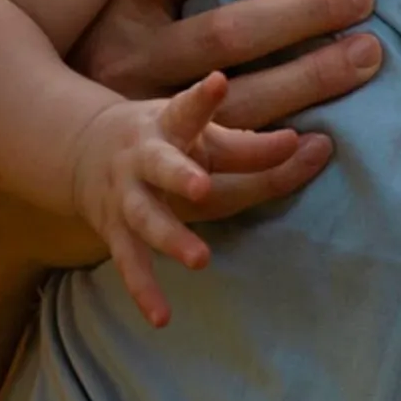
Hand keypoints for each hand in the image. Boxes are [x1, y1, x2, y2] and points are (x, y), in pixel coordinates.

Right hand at [70, 0, 383, 205]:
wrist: (75, 138)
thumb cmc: (137, 44)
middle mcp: (132, 53)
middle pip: (228, 30)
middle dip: (304, 12)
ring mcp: (148, 114)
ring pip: (240, 101)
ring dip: (310, 80)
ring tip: (366, 57)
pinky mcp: (170, 163)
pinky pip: (235, 163)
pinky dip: (284, 156)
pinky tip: (328, 141)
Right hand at [72, 73, 294, 327]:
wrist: (82, 152)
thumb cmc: (166, 138)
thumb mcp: (197, 128)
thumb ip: (250, 143)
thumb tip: (318, 148)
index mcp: (167, 124)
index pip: (189, 111)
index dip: (205, 100)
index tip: (218, 82)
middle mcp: (143, 159)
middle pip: (163, 167)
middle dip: (180, 176)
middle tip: (200, 186)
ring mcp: (127, 197)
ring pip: (147, 218)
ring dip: (172, 239)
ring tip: (200, 259)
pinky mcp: (116, 232)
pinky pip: (131, 263)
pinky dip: (144, 291)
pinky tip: (163, 318)